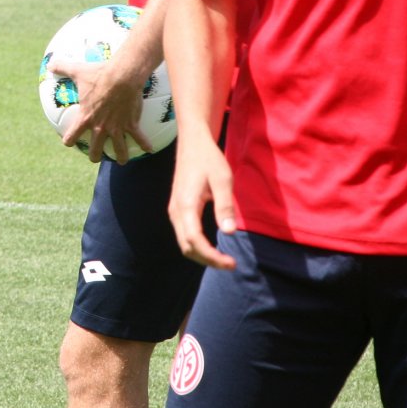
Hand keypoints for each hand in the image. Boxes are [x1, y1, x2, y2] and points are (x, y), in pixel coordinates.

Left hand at [51, 57, 148, 163]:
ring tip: (122, 161)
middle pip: (95, 149)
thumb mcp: (78, 71)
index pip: (72, 135)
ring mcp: (116, 127)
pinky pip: (139, 138)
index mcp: (86, 117)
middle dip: (94, 155)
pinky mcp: (131, 124)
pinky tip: (149, 150)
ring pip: (118, 149)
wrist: (122, 77)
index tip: (70, 142)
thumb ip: (63, 68)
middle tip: (95, 157)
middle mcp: (100, 127)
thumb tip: (50, 63)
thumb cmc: (99, 74)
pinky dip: (145, 145)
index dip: (69, 140)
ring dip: (120, 156)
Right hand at [168, 137, 237, 269]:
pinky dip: (198, 246)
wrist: (193, 142)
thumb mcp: (223, 180)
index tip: (232, 263)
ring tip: (223, 259)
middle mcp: (176, 211)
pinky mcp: (177, 209)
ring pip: (184, 243)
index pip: (195, 241)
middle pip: (187, 247)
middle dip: (208, 260)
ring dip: (202, 255)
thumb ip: (225, 206)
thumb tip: (228, 232)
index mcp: (185, 206)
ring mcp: (174, 210)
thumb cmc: (209, 159)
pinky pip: (184, 235)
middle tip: (231, 264)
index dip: (212, 257)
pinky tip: (213, 246)